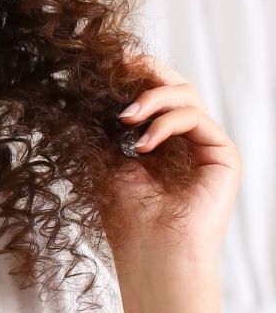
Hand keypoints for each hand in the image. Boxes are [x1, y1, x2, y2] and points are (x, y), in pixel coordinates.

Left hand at [100, 54, 241, 288]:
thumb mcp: (107, 160)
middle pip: (175, 85)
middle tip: (120, 64)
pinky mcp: (223, 155)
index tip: (111, 59)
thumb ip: (108, 127)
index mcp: (161, 140)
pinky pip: (196, 118)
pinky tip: (142, 143)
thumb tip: (89, 90)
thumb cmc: (127, 217)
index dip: (136, 72)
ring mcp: (206, 146)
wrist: (151, 253)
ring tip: (125, 116)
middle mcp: (187, 139)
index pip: (153, 94)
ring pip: (187, 95)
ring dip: (152, 97)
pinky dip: (166, 122)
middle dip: (147, 70)